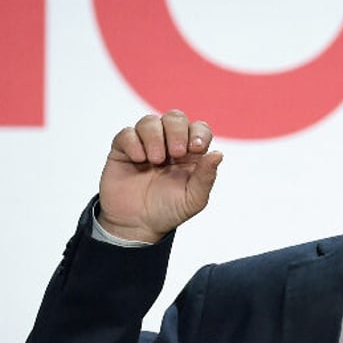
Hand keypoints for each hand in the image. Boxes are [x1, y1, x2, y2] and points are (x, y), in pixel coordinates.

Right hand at [98, 110, 223, 242]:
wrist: (136, 224)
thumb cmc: (169, 211)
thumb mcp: (193, 199)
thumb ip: (206, 177)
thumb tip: (218, 154)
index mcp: (191, 155)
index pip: (199, 129)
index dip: (199, 133)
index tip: (195, 148)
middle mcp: (169, 145)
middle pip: (175, 118)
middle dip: (177, 131)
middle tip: (175, 153)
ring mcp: (146, 145)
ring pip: (151, 121)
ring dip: (155, 137)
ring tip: (155, 160)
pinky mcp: (124, 148)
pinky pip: (128, 132)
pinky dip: (134, 142)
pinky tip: (138, 159)